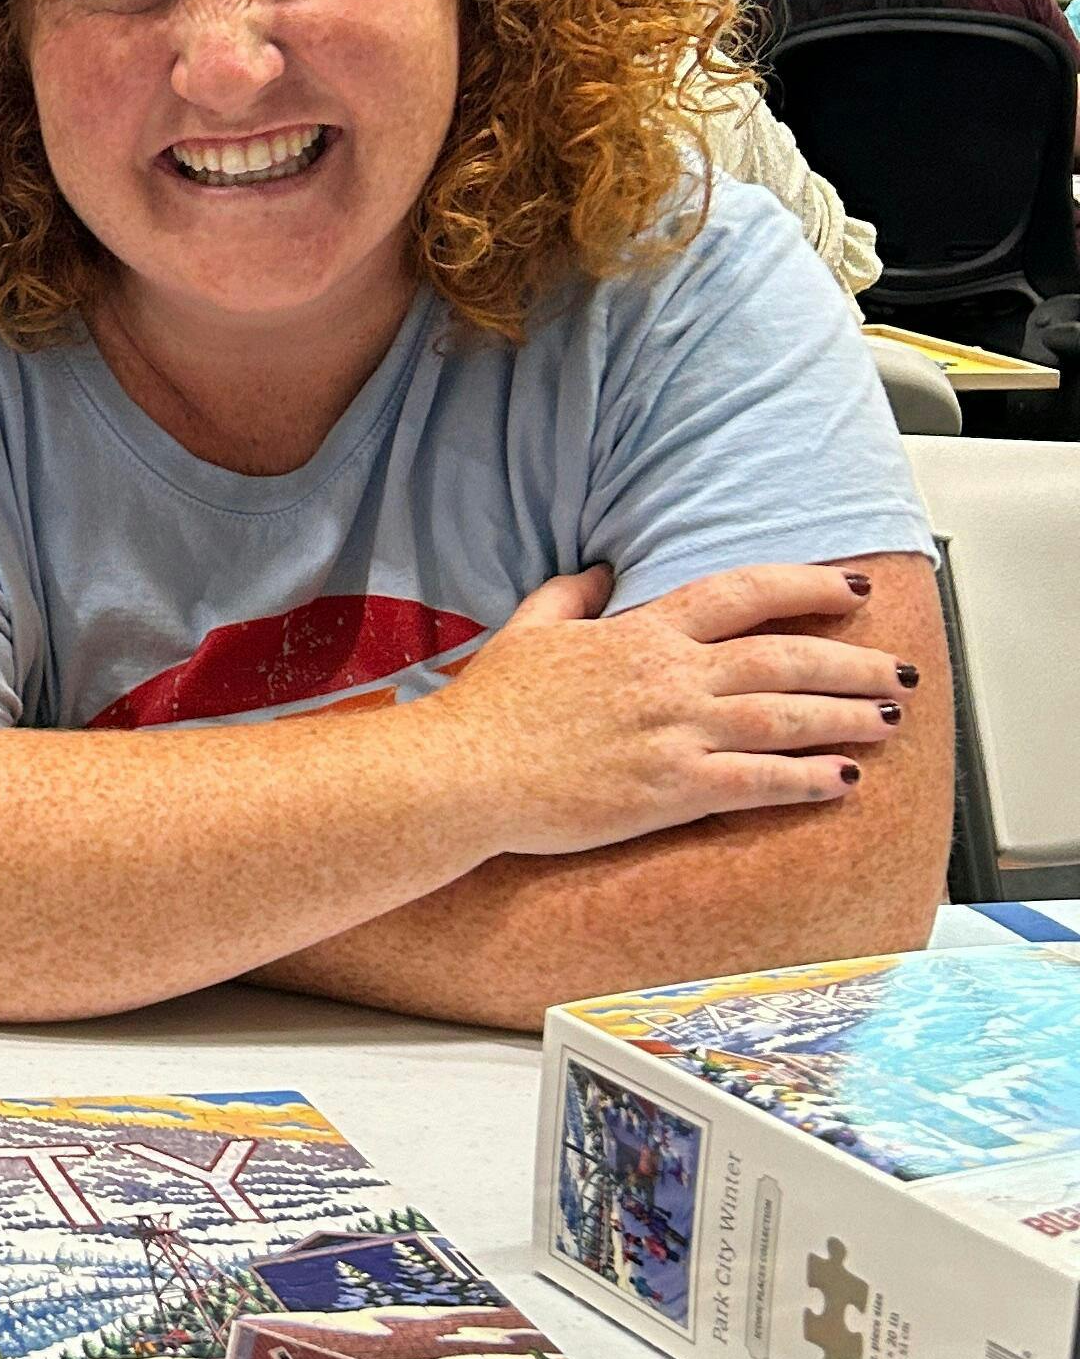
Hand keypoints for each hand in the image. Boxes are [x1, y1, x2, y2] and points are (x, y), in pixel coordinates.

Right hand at [435, 563, 909, 858]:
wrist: (462, 773)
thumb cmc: (487, 709)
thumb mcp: (526, 631)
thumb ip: (570, 594)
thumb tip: (602, 569)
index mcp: (641, 634)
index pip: (743, 593)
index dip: (806, 585)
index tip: (851, 589)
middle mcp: (670, 677)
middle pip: (785, 655)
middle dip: (852, 661)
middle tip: (896, 671)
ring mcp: (675, 733)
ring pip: (786, 716)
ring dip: (846, 716)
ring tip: (888, 720)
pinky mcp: (671, 789)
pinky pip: (760, 781)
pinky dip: (809, 778)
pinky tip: (844, 779)